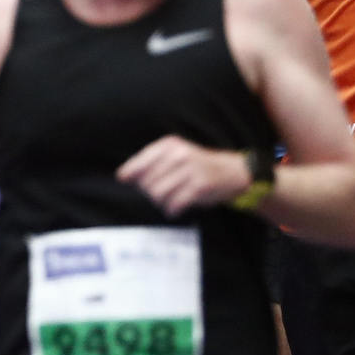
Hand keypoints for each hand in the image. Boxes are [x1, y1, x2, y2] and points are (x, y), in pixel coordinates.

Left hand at [116, 136, 251, 216]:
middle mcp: (179, 155)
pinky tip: (175, 209)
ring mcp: (190, 170)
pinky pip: (174, 203)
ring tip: (169, 201)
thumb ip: (150, 163)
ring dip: (160, 202)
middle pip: (146, 182)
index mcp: (169, 145)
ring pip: (157, 194)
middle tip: (160, 194)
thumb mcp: (174, 155)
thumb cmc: (197, 166)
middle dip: (149, 192)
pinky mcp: (200, 186)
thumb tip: (121, 176)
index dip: (130, 173)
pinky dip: (172, 210)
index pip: (139, 162)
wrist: (233, 172)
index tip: (123, 179)